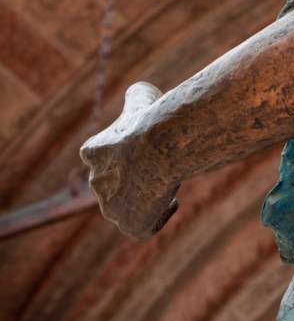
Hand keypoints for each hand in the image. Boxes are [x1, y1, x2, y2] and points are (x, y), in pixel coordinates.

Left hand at [80, 82, 178, 238]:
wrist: (160, 147)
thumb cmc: (153, 119)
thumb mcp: (143, 96)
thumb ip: (137, 95)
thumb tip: (138, 94)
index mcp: (93, 152)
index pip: (98, 153)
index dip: (120, 151)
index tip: (140, 145)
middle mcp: (97, 183)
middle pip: (112, 184)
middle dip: (131, 178)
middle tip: (157, 166)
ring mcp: (112, 208)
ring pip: (126, 207)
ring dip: (144, 199)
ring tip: (167, 184)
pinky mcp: (132, 226)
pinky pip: (144, 226)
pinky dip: (159, 215)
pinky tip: (172, 200)